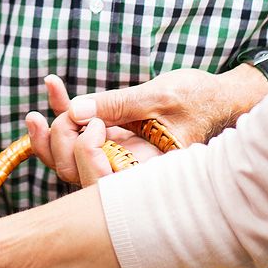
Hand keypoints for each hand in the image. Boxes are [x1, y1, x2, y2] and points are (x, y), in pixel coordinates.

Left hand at [25, 67, 267, 185]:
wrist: (219, 97)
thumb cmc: (199, 98)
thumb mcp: (159, 96)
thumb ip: (118, 105)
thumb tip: (76, 110)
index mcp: (144, 172)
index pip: (99, 182)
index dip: (82, 156)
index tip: (90, 121)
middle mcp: (126, 171)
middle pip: (75, 173)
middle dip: (58, 141)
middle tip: (64, 108)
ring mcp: (117, 156)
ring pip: (69, 158)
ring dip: (51, 129)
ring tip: (48, 95)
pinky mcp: (113, 139)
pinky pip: (78, 133)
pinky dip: (63, 110)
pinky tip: (53, 84)